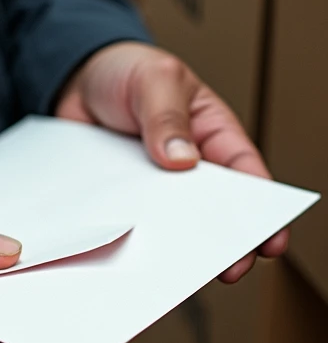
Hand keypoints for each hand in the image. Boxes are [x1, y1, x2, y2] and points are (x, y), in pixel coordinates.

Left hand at [55, 42, 287, 282]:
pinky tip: (122, 258)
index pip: (247, 177)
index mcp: (212, 136)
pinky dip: (125, 242)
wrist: (73, 78)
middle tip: (225, 270)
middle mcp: (186, 168)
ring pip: (168, 227)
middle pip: (211, 213)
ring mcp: (151, 187)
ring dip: (169, 249)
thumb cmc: (128, 70)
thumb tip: (181, 158)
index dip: (263, 211)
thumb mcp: (155, 79)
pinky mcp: (119, 198)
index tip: (269, 242)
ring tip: (170, 272)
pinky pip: (125, 225)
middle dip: (221, 243)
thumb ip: (168, 116)